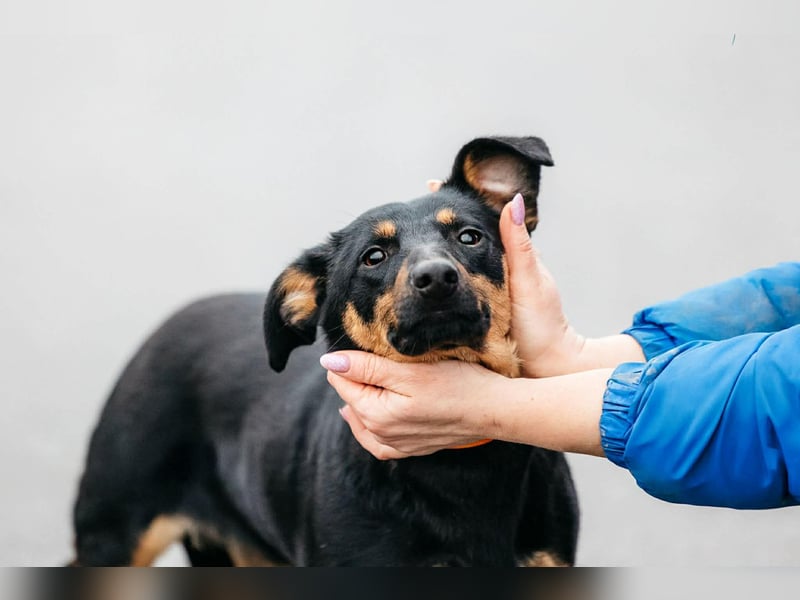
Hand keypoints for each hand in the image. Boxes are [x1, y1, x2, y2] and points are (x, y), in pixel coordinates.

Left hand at [320, 352, 503, 458]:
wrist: (493, 410)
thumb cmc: (456, 384)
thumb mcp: (409, 370)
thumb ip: (366, 367)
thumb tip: (329, 361)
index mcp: (375, 415)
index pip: (342, 381)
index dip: (348, 359)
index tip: (362, 344)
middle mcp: (381, 435)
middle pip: (352, 400)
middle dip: (355, 378)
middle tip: (370, 355)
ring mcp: (397, 445)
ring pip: (362, 421)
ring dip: (360, 400)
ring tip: (363, 379)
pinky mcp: (412, 448)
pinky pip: (379, 443)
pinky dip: (370, 428)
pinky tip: (371, 417)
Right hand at [427, 179, 578, 374]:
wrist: (544, 366)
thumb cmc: (541, 326)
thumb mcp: (528, 281)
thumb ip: (518, 244)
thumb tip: (513, 199)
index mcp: (508, 256)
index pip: (478, 219)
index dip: (452, 203)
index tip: (429, 183)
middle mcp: (493, 269)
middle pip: (459, 240)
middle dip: (435, 221)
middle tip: (410, 204)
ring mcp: (480, 291)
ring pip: (452, 264)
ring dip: (432, 253)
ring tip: (402, 233)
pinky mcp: (472, 312)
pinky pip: (449, 288)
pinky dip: (434, 276)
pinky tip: (415, 276)